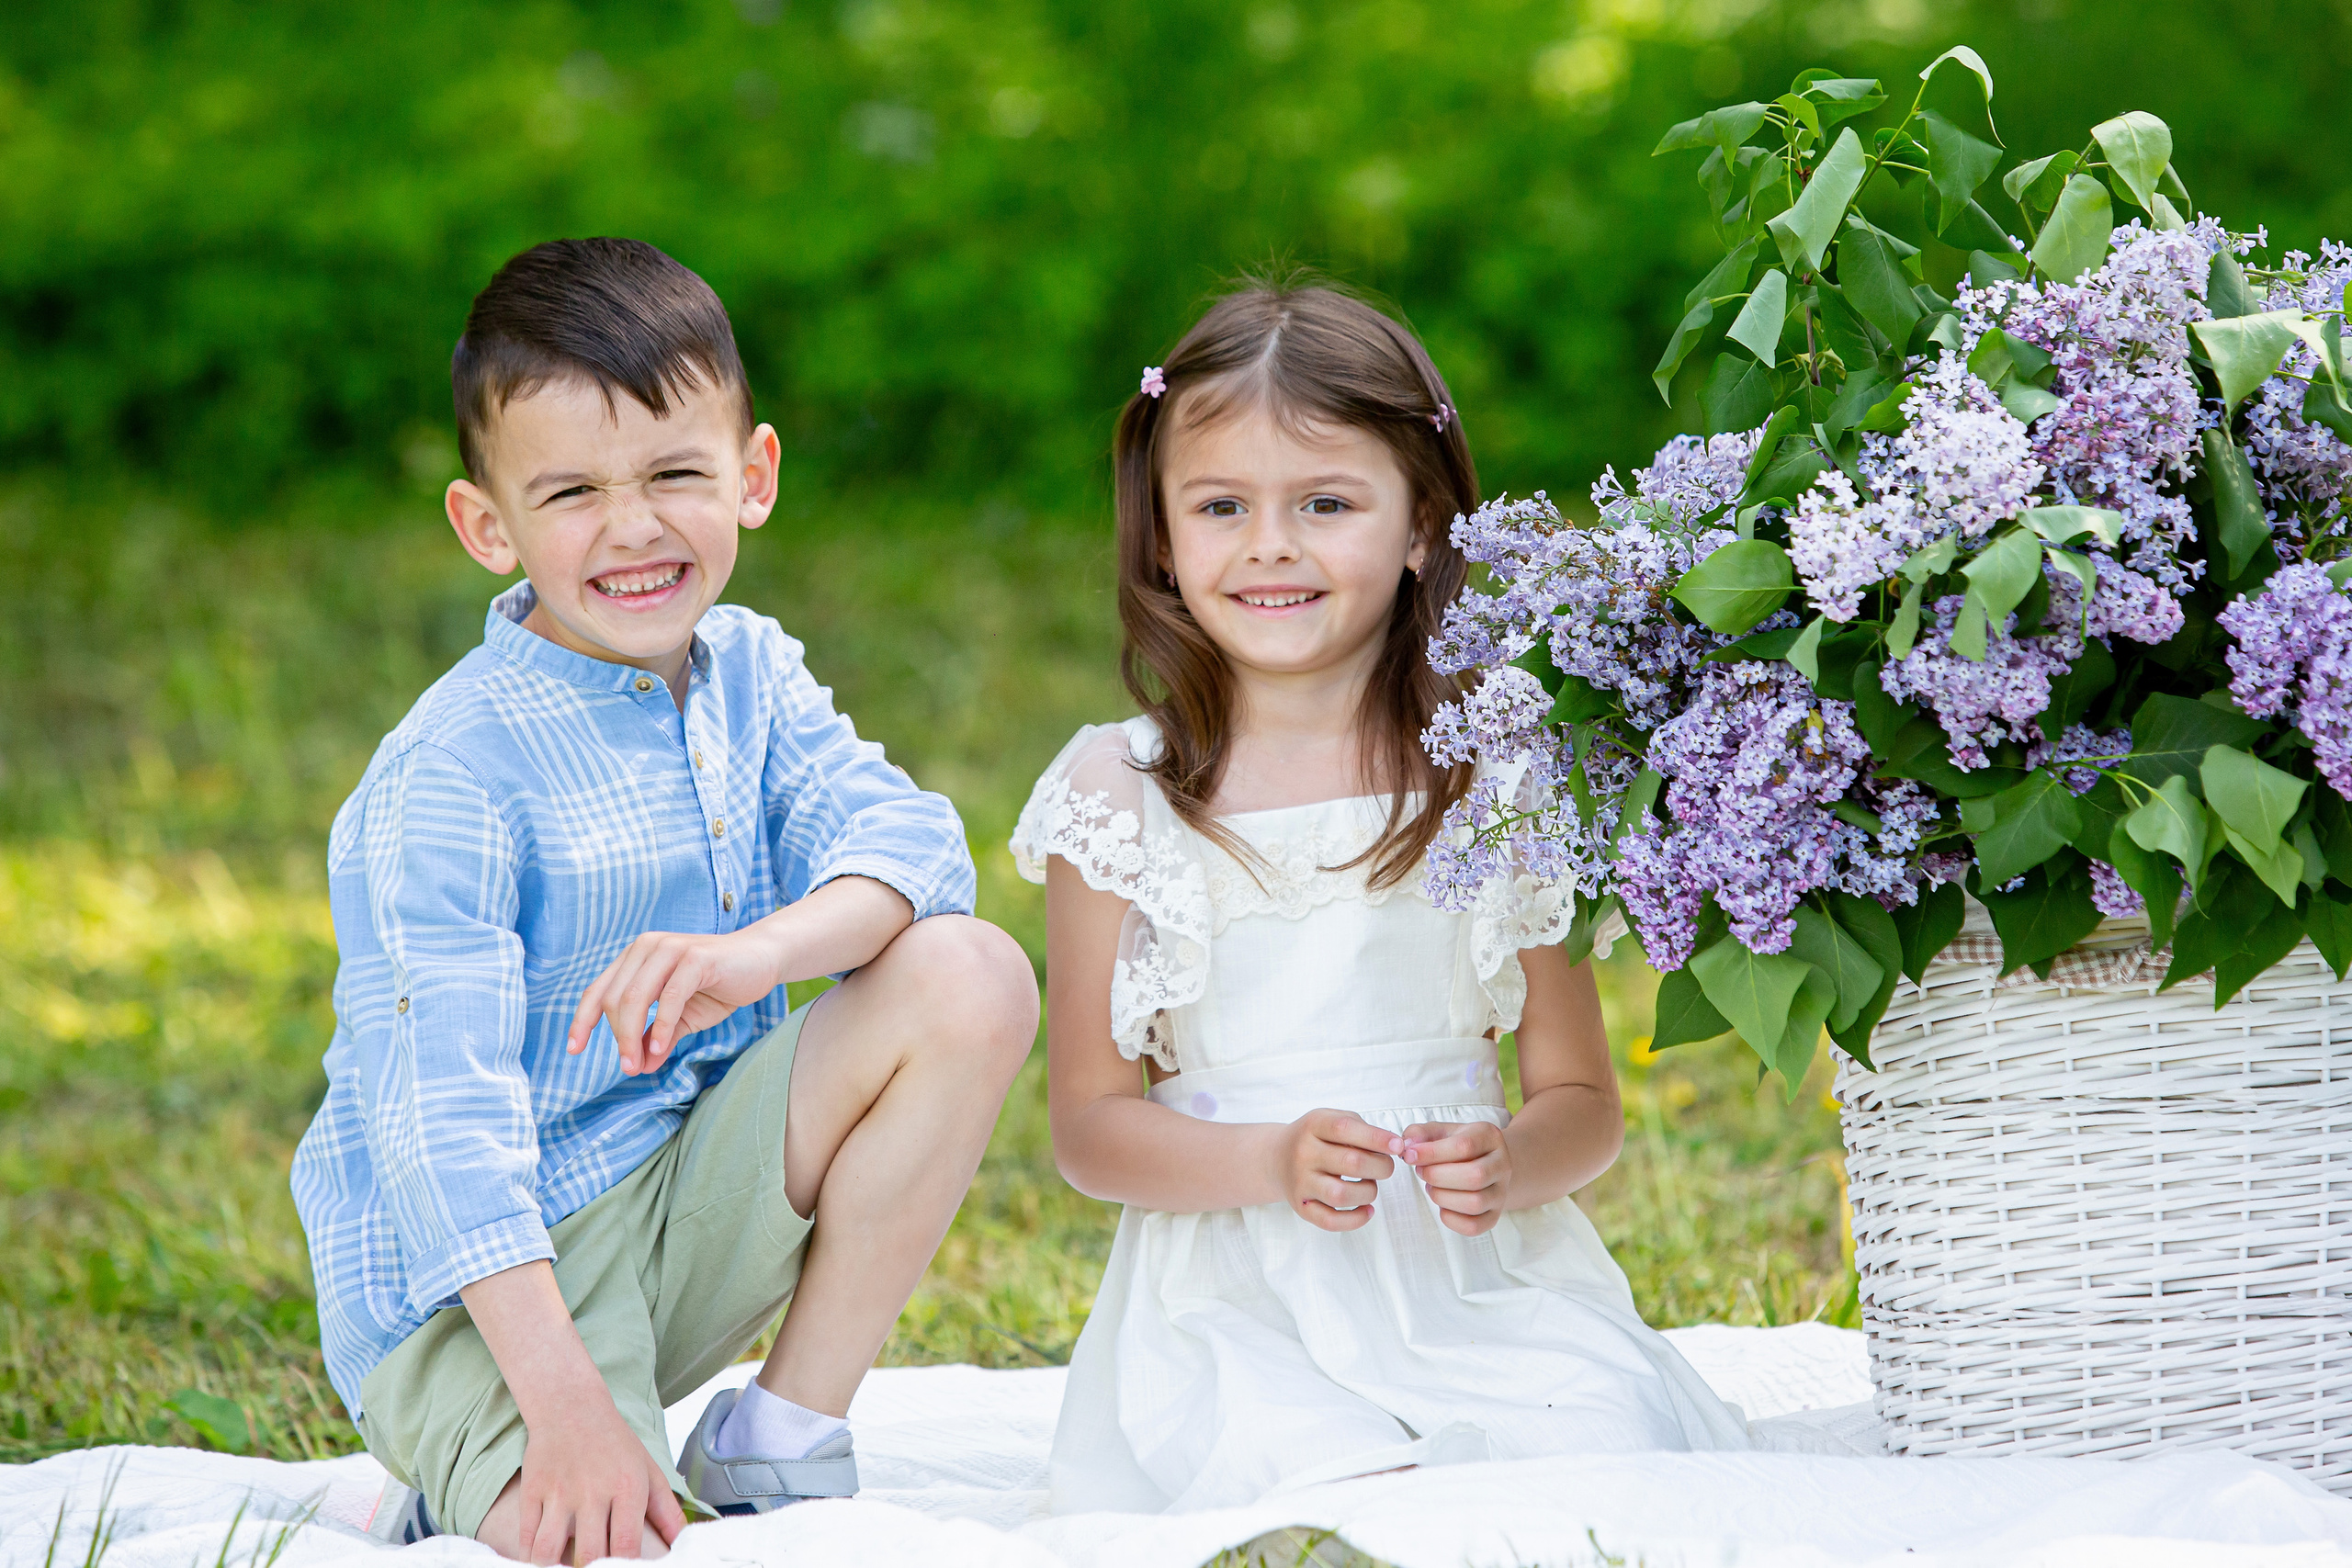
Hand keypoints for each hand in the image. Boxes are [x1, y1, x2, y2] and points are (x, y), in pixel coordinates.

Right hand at [506, 1388, 683, 1563]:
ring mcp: (558, 1493)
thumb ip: (667, 1511)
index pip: (627, 1545)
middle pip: (589, 1553)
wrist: (571, 1407)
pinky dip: (529, 1557)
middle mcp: (592, 1491)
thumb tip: (682, 1542)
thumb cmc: (615, 1445)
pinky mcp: (531, 1492)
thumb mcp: (649, 1471)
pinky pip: (526, 1537)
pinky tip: (541, 1562)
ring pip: (548, 1550)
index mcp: (627, 1487)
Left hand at [567, 923, 790, 1073]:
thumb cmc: (719, 985)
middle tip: (628, 1068)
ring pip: (635, 998)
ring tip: (637, 1064)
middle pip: (614, 999)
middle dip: (617, 1039)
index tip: (574, 1049)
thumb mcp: (682, 1017)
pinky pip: (669, 997)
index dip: (583, 1021)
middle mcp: (647, 947)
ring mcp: (671, 949)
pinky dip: (662, 1026)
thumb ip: (657, 1037)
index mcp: (636, 956)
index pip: (598, 990)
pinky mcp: (696, 957)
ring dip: (632, 1037)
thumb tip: (639, 1067)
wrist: (762, 961)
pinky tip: (661, 1048)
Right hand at [1270, 1109, 1396, 1230]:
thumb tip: (1394, 1147)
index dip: (1377, 1138)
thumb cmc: (1316, 1138)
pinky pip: (1330, 1221)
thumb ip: (1361, 1128)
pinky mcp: (1301, 1207)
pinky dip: (1355, 1220)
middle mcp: (1303, 1153)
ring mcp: (1301, 1182)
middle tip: (1385, 1167)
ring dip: (1368, 1192)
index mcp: (1313, 1126)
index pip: (1345, 1129)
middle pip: (1351, 1163)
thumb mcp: (1332, 1119)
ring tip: (1370, 1186)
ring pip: (1341, 1195)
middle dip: (1381, 1167)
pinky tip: (1367, 1209)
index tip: (1398, 1146)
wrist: (1276, 1158)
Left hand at [1396, 1121, 1510, 1236]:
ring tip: (1431, 1187)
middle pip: (1475, 1176)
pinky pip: (1474, 1226)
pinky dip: (1450, 1219)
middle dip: (1438, 1176)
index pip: (1464, 1146)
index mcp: (1489, 1137)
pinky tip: (1442, 1205)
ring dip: (1443, 1197)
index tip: (1409, 1156)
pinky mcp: (1494, 1216)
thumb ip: (1420, 1134)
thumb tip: (1406, 1146)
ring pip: (1475, 1203)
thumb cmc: (1456, 1147)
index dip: (1432, 1153)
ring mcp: (1500, 1192)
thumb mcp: (1440, 1132)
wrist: (1482, 1163)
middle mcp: (1502, 1164)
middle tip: (1422, 1172)